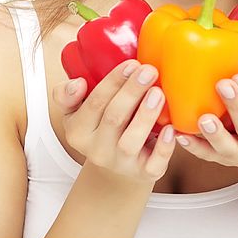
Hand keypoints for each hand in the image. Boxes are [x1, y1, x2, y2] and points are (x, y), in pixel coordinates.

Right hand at [51, 59, 176, 183]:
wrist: (117, 167)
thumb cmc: (100, 128)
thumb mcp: (76, 112)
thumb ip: (67, 95)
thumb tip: (78, 83)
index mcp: (78, 132)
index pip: (94, 103)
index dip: (113, 82)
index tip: (132, 64)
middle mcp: (97, 150)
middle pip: (114, 118)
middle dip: (132, 92)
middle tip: (149, 71)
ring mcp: (121, 164)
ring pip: (131, 141)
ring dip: (145, 115)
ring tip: (158, 92)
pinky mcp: (144, 174)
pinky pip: (154, 164)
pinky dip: (164, 147)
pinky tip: (171, 128)